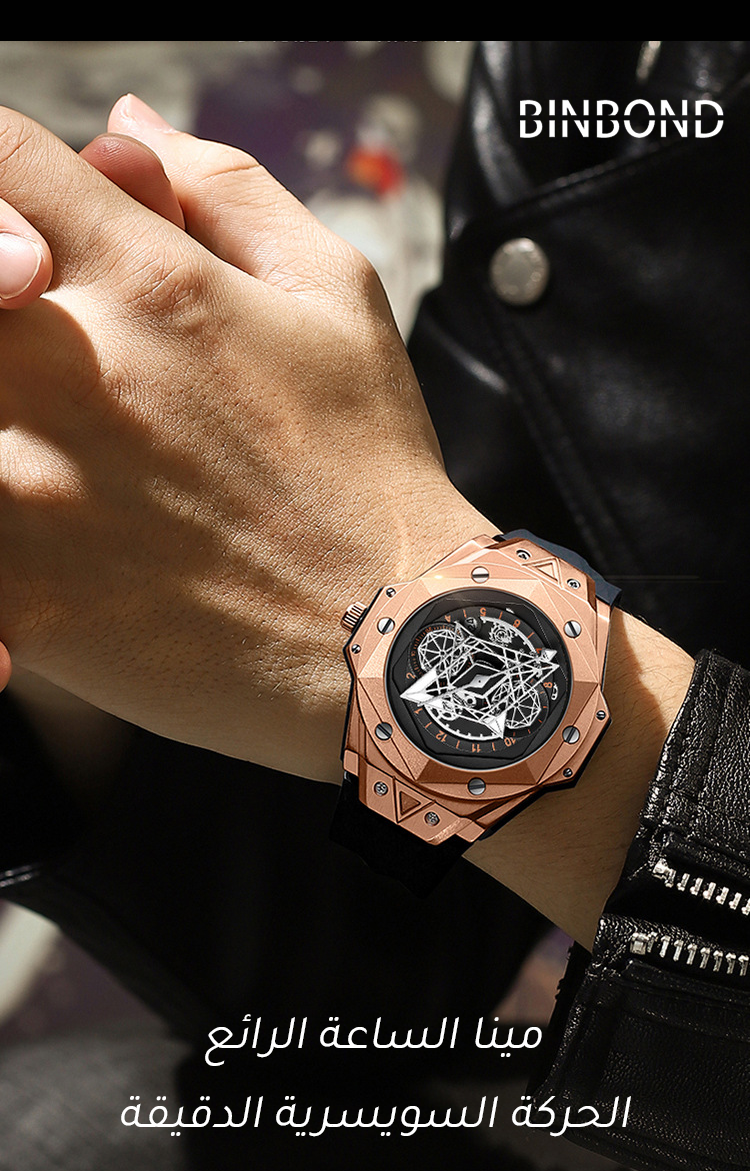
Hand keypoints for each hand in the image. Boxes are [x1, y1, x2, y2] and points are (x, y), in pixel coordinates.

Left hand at [0, 100, 495, 781]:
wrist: (389, 646)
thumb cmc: (372, 474)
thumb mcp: (337, 298)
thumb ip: (224, 194)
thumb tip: (122, 127)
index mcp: (155, 281)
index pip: (0, 159)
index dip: (0, 185)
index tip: (27, 235)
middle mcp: (78, 364)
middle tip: (40, 338)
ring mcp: (36, 479)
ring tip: (46, 431)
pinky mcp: (21, 585)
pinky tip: (40, 514)